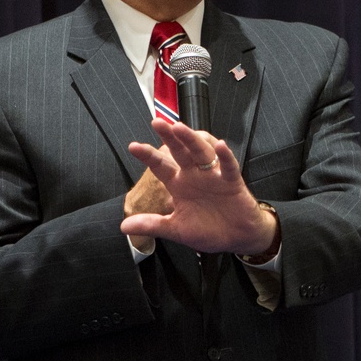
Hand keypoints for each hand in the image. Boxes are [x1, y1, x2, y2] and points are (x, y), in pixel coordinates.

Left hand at [122, 119, 277, 254]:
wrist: (236, 237)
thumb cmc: (208, 230)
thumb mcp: (176, 229)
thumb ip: (153, 225)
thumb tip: (124, 226)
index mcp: (179, 185)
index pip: (160, 167)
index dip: (148, 156)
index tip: (133, 147)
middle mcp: (194, 176)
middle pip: (180, 152)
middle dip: (169, 137)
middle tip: (157, 123)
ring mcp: (213, 176)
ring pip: (201, 153)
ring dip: (191, 140)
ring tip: (180, 128)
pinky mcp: (232, 181)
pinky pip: (228, 166)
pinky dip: (225, 156)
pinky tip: (219, 146)